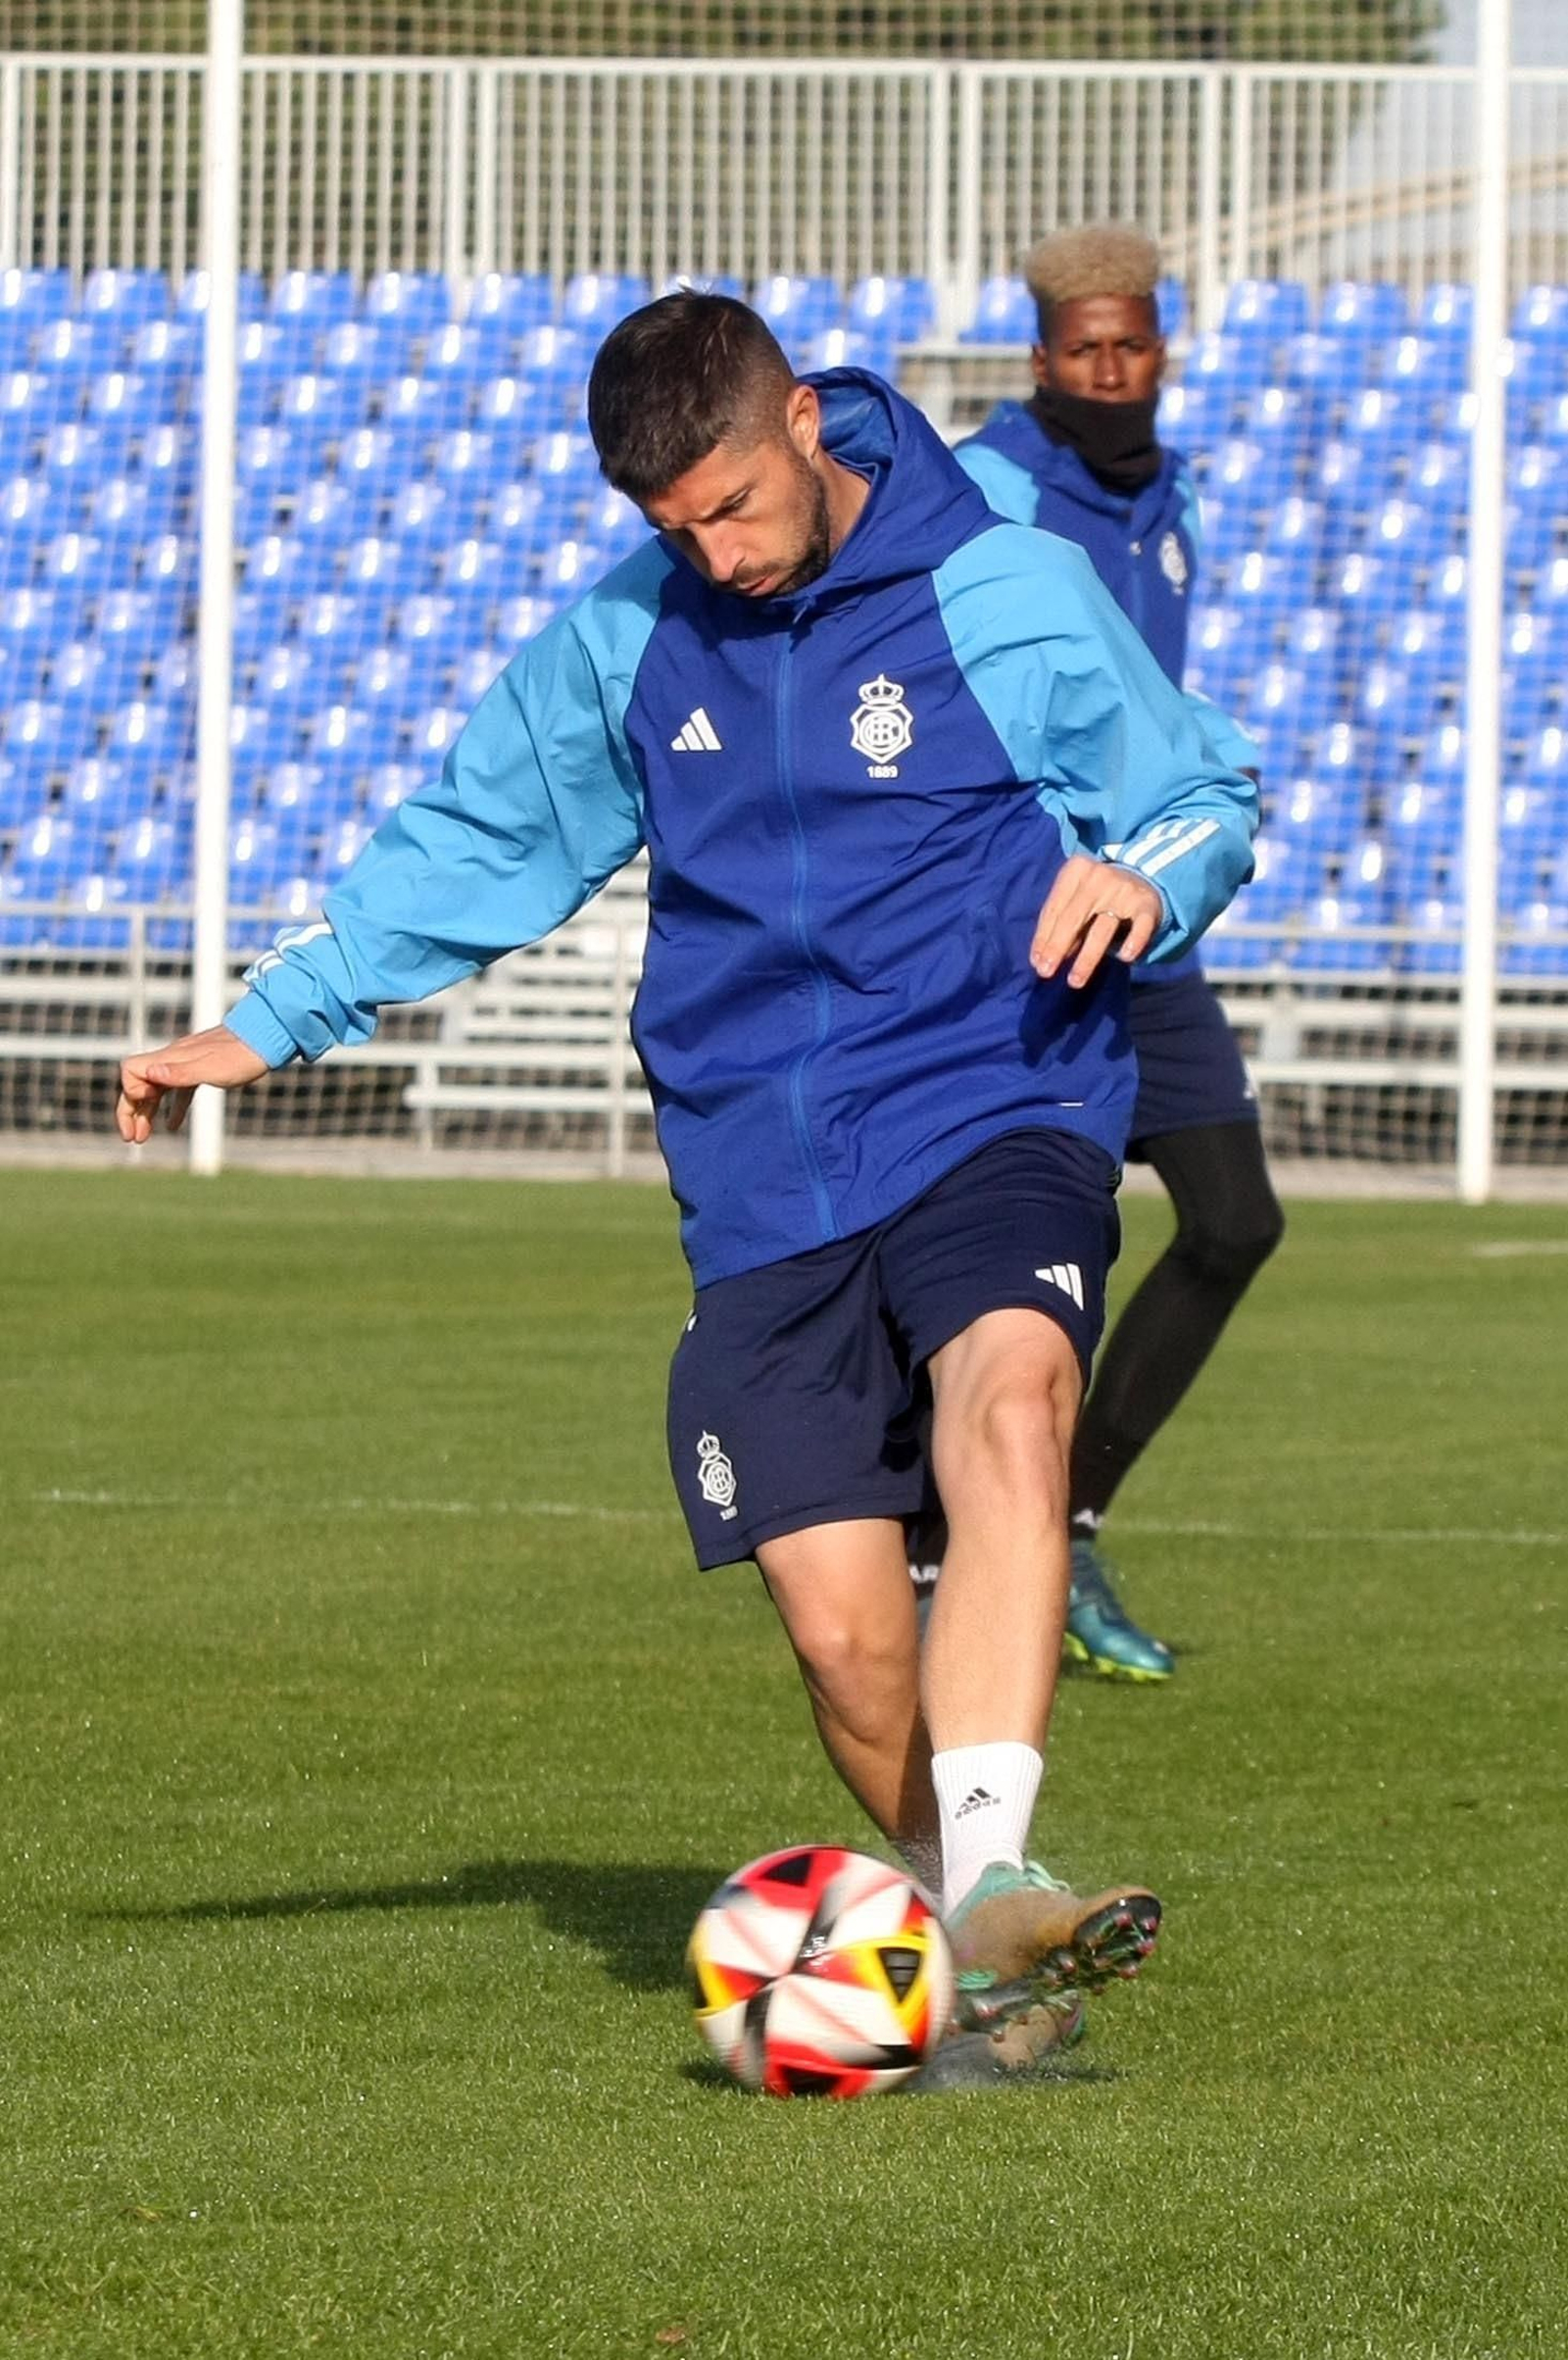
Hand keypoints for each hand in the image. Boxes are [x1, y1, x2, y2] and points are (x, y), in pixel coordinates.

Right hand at [116, 1025, 268, 1143]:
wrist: (268, 1037)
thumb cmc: (242, 1055)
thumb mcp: (212, 1069)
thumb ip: (180, 1073)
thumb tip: (149, 1075)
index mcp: (171, 1058)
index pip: (131, 1070)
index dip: (132, 1090)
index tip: (147, 1104)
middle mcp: (173, 1059)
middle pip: (138, 1083)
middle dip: (130, 1110)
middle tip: (130, 1138)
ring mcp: (186, 1064)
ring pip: (156, 1089)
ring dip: (146, 1112)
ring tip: (141, 1138)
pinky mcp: (201, 1069)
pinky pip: (178, 1091)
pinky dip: (172, 1108)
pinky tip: (172, 1126)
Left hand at [1029, 857, 1163, 988]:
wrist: (1140, 877)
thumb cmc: (1096, 894)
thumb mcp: (1074, 898)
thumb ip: (1059, 923)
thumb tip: (1042, 959)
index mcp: (1076, 869)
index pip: (1054, 908)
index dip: (1043, 937)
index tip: (1037, 963)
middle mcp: (1099, 876)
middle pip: (1073, 917)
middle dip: (1057, 947)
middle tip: (1046, 972)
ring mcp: (1124, 889)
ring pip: (1102, 929)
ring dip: (1087, 958)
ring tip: (1075, 981)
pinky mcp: (1146, 904)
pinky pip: (1141, 927)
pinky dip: (1134, 942)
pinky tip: (1125, 958)